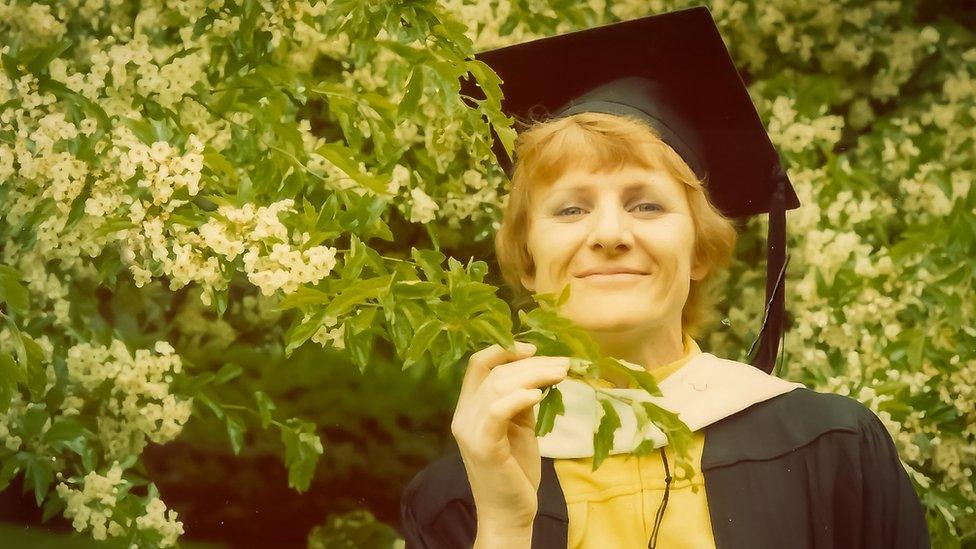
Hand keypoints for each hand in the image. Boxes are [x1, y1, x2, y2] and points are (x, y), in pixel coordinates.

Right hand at [451, 341, 569, 539]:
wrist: (509, 514)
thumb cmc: (515, 472)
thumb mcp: (519, 428)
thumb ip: (520, 402)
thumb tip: (540, 373)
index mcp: (469, 408)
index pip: (477, 365)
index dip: (504, 350)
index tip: (534, 348)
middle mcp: (464, 417)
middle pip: (495, 373)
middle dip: (532, 363)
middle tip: (563, 363)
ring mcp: (471, 432)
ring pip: (498, 387)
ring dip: (534, 376)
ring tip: (561, 374)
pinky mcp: (484, 448)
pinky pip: (497, 412)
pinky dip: (519, 398)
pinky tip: (540, 395)